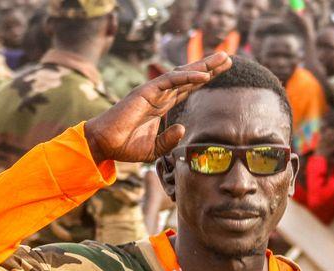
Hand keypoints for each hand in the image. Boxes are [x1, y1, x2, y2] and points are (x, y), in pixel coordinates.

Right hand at [83, 53, 232, 163]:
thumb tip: (182, 128)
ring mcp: (153, 91)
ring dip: (204, 65)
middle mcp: (160, 95)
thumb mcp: (154, 149)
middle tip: (228, 58)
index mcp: (162, 105)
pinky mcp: (146, 91)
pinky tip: (204, 74)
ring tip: (223, 58)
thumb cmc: (125, 146)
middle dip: (209, 66)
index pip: (188, 89)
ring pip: (183, 74)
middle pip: (189, 77)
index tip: (222, 73)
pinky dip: (188, 76)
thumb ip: (169, 140)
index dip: (205, 80)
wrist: (105, 144)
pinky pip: (171, 80)